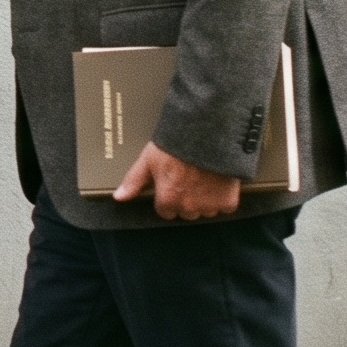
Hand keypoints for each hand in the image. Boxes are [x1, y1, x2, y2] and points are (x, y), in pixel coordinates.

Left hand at [111, 141, 243, 221]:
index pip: (165, 211)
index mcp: (168, 200)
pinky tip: (218, 180)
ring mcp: (209, 206)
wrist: (208, 133)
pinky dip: (223, 196)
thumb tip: (119, 197)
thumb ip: (134, 181)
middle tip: (189, 178)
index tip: (173, 184)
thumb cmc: (176, 144)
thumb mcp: (149, 159)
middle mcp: (188, 207)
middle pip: (186, 212)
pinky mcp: (228, 201)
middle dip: (187, 199)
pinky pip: (225, 206)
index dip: (168, 197)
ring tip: (204, 177)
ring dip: (205, 199)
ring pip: (205, 211)